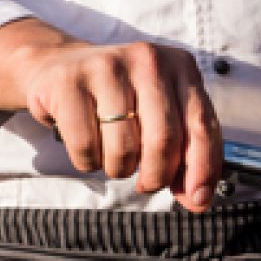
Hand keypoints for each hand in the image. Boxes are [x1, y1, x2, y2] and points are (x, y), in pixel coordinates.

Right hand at [0, 19, 221, 212]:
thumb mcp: (162, 114)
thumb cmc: (120, 99)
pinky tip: (90, 146)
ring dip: (120, 168)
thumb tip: (198, 198)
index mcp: (182, 67)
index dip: (203, 168)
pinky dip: (89, 161)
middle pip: (164, 138)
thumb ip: (186, 153)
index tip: (199, 199)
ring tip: (115, 156)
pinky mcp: (69, 81)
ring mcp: (108, 66)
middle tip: (148, 184)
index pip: (201, 125)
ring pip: (125, 147)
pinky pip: (86, 146)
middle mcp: (149, 60)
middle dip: (158, 175)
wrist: (58, 68)